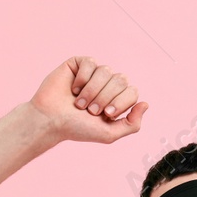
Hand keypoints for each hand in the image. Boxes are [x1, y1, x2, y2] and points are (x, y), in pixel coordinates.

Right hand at [30, 56, 147, 143]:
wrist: (51, 121)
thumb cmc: (77, 129)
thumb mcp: (109, 134)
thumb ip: (132, 124)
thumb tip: (146, 104)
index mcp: (117, 99)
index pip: (132, 91)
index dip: (120, 103)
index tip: (104, 115)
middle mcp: (107, 84)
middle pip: (121, 80)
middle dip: (105, 97)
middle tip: (90, 110)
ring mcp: (93, 73)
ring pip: (106, 71)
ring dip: (92, 90)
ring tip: (80, 103)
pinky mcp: (79, 64)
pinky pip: (91, 63)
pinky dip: (83, 78)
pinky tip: (74, 89)